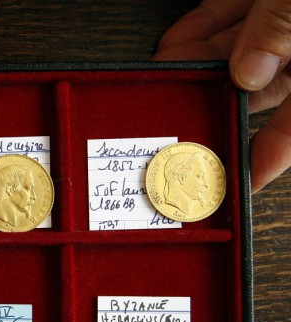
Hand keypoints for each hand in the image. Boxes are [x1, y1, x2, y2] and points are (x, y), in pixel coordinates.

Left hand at [154, 0, 290, 191]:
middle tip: (180, 119)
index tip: (241, 181)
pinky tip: (175, 44)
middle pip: (261, 83)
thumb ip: (281, 30)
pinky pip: (232, 13)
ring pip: (240, 48)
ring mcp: (281, 17)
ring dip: (199, 64)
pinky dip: (203, 28)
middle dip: (215, 99)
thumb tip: (248, 73)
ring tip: (166, 77)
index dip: (271, 153)